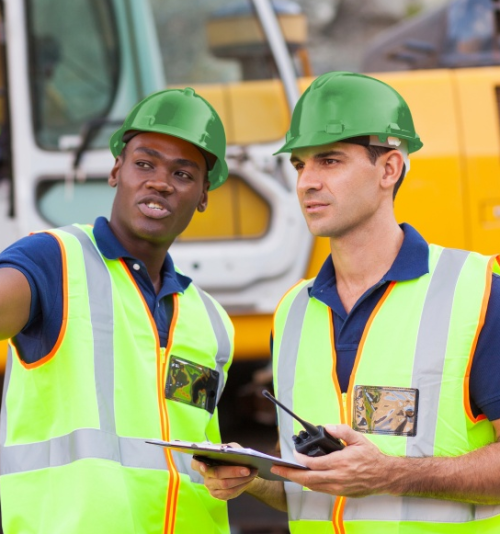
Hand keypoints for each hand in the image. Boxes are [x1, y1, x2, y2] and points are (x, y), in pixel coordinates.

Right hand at [191, 442, 257, 500]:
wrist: (241, 470)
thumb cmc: (233, 457)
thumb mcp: (231, 448)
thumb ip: (228, 448)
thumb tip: (225, 449)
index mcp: (204, 461)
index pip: (195, 463)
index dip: (198, 465)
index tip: (204, 466)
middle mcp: (205, 475)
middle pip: (217, 474)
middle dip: (233, 471)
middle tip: (247, 469)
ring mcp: (211, 487)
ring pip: (225, 485)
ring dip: (241, 480)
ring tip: (252, 474)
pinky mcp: (219, 495)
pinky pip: (230, 492)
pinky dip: (241, 486)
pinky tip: (249, 480)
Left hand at [270, 424, 390, 497]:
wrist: (385, 475)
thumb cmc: (371, 457)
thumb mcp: (358, 438)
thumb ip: (342, 430)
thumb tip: (328, 427)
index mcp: (340, 463)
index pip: (314, 464)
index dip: (300, 459)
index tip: (293, 453)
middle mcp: (337, 477)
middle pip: (308, 479)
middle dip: (290, 474)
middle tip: (277, 469)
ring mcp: (338, 487)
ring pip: (313, 486)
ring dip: (298, 480)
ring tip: (286, 473)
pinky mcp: (340, 492)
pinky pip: (321, 489)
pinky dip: (309, 484)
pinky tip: (303, 478)